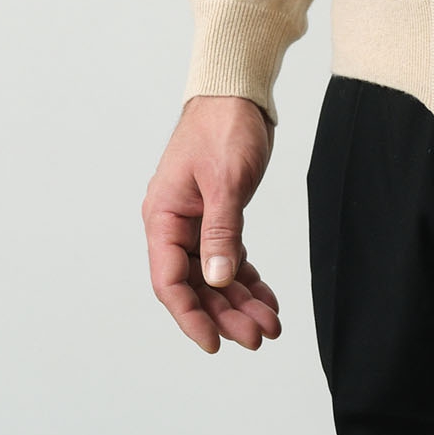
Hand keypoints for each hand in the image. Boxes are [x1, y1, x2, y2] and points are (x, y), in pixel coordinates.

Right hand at [142, 93, 281, 352]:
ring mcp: (196, 222)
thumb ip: (221, 231)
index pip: (170, 281)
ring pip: (215, 276)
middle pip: (196, 285)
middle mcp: (175, 224)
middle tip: (258, 337)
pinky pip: (229, 258)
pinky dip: (248, 280)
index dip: (190, 317)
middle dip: (226, 314)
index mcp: (163, 216)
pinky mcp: (218, 216)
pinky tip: (267, 299)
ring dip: (240, 302)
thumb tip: (216, 281)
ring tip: (270, 325)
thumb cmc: (224, 126)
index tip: (214, 344)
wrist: (238, 90)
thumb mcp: (225, 180)